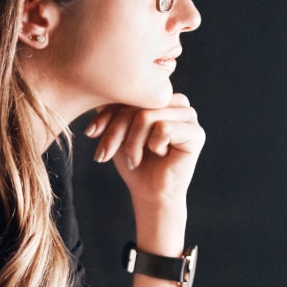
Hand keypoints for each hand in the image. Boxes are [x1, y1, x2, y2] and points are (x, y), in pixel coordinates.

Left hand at [84, 94, 203, 210]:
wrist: (150, 193)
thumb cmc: (134, 161)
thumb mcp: (116, 131)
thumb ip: (111, 109)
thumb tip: (98, 94)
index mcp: (159, 96)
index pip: (128, 93)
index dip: (106, 113)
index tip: (90, 133)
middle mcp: (176, 101)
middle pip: (137, 103)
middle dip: (116, 131)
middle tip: (104, 154)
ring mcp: (189, 116)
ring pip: (147, 116)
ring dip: (133, 142)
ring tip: (134, 159)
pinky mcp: (196, 133)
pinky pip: (164, 128)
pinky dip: (154, 146)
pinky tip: (159, 155)